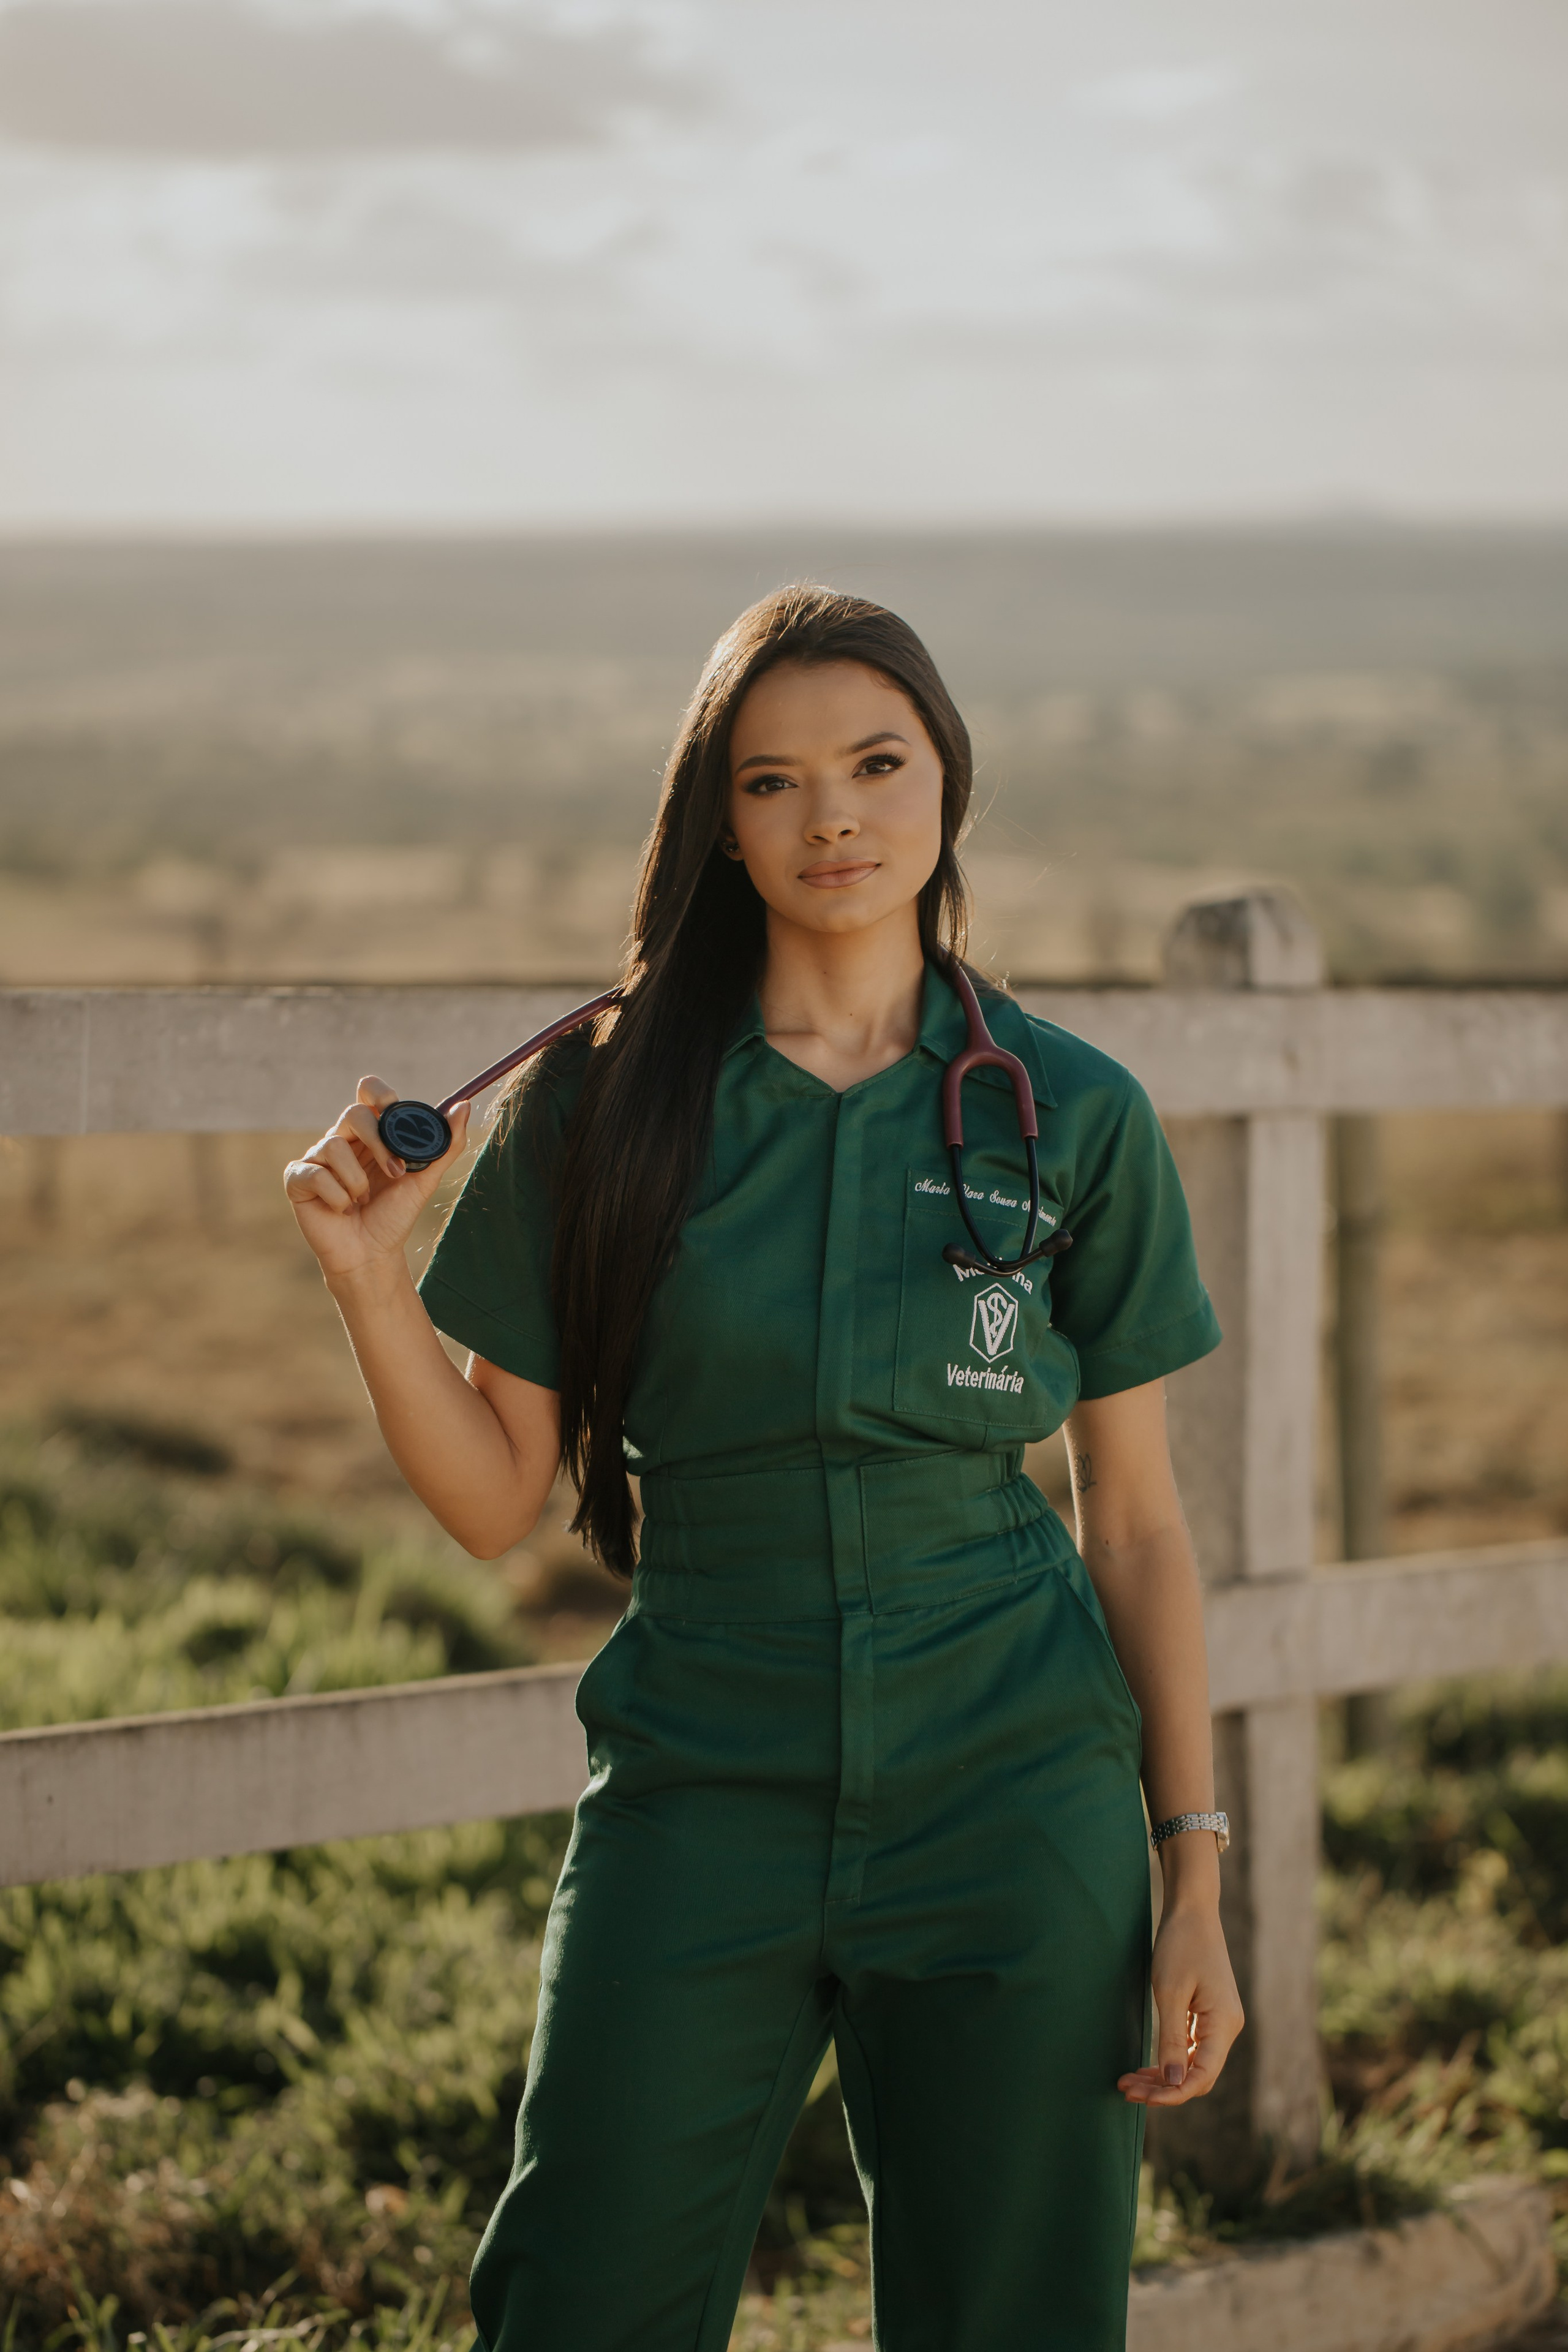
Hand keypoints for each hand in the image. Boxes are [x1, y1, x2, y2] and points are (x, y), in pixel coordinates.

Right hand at [283, 1077, 470, 1284]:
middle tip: (395, 1173)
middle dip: (379, 1144)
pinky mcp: (298, 1178)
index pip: (368, 1091)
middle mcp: (342, 1139)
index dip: (379, 1094)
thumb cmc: (394, 1215)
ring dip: (358, 1181)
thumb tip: (464, 1105)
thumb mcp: (426, 1180)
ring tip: (363, 1200)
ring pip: (333, 1145)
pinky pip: (315, 1174)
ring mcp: (317, 1157)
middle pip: (353, 1113)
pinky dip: (337, 1197)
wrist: (371, 1254)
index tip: (393, 1111)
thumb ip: (446, 1144)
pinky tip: (342, 1210)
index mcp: (370, 1133)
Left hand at [1118, 1898, 1243, 2106]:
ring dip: (1162, 2076)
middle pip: (1197, 2075)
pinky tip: (1145, 2066)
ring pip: (1191, 2064)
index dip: (1173, 2094)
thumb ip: (1171, 2039)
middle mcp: (1227, 2028)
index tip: (1142, 2098)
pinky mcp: (1208, 2015)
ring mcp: (1219, 2022)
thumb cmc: (1180, 1945)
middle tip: (1126, 2090)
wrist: (1192, 1910)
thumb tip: (1173, 2082)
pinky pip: (1190, 2048)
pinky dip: (1168, 2059)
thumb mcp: (1170, 1992)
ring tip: (1129, 2082)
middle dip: (1162, 2088)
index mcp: (1223, 2025)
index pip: (1202, 2076)